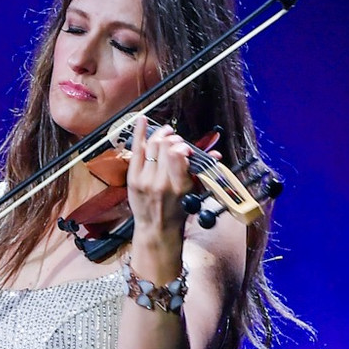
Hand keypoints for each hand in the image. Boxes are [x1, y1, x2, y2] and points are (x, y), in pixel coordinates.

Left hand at [124, 113, 195, 240]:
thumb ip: (203, 171)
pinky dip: (139, 133)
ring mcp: (145, 180)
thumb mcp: (194, 193)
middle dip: (172, 140)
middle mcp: (161, 182)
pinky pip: (136, 150)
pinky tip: (141, 120)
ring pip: (152, 145)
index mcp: (180, 186)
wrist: (156, 229)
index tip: (185, 148)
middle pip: (165, 146)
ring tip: (165, 134)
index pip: (178, 154)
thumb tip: (215, 155)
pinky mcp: (133, 178)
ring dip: (160, 136)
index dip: (182, 146)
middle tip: (176, 141)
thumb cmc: (177, 212)